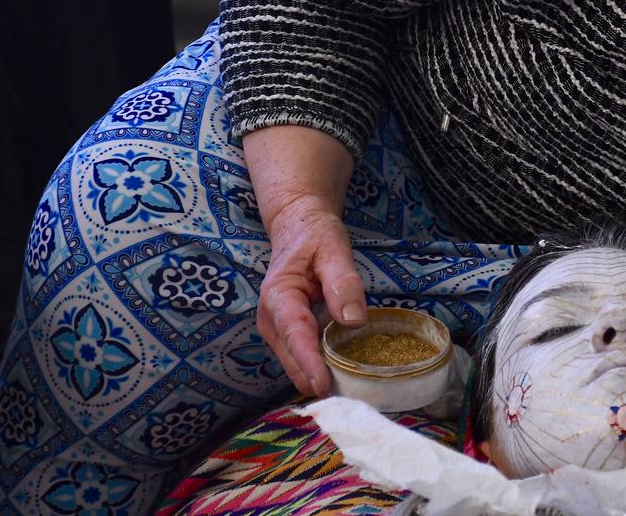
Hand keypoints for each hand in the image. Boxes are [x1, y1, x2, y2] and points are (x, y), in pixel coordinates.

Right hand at [257, 194, 365, 396]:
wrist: (298, 226)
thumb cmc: (314, 235)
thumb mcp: (333, 248)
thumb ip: (343, 282)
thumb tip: (354, 319)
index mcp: (279, 297)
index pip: (296, 336)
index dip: (310, 364)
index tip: (324, 387)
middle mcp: (271, 319)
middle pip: (293, 360)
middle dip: (317, 380)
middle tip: (351, 400)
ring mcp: (278, 330)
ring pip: (297, 364)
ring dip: (319, 378)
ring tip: (352, 393)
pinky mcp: (288, 334)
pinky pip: (303, 358)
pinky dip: (321, 369)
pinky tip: (345, 376)